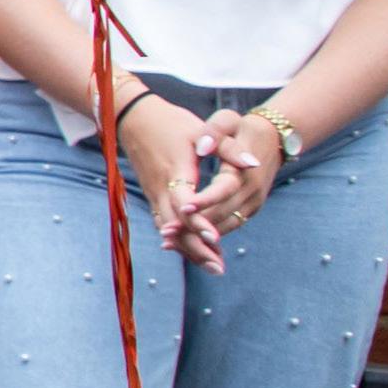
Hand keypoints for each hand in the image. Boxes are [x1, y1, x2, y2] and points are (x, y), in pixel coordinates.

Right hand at [115, 92, 224, 274]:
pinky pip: (165, 224)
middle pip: (176, 226)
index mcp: (175, 171)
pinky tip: (196, 253)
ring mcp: (154, 195)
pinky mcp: (153, 197)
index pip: (184, 203)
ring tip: (213, 266)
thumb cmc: (171, 123)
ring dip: (189, 249)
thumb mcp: (201, 129)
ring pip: (170, 230)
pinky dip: (180, 241)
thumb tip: (253, 165)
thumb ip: (228, 147)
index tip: (214, 238)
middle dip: (197, 248)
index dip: (198, 221)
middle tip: (219, 267)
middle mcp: (160, 188)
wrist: (134, 119)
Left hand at [175, 106, 278, 249]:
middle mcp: (251, 191)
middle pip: (222, 215)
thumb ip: (215, 132)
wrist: (273, 139)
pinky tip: (184, 242)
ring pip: (225, 226)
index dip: (205, 200)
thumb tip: (202, 146)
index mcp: (243, 170)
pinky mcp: (249, 210)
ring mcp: (252, 203)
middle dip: (194, 226)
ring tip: (169, 241)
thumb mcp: (229, 120)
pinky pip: (228, 226)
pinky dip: (207, 236)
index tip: (183, 208)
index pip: (224, 189)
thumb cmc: (242, 127)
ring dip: (199, 236)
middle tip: (167, 232)